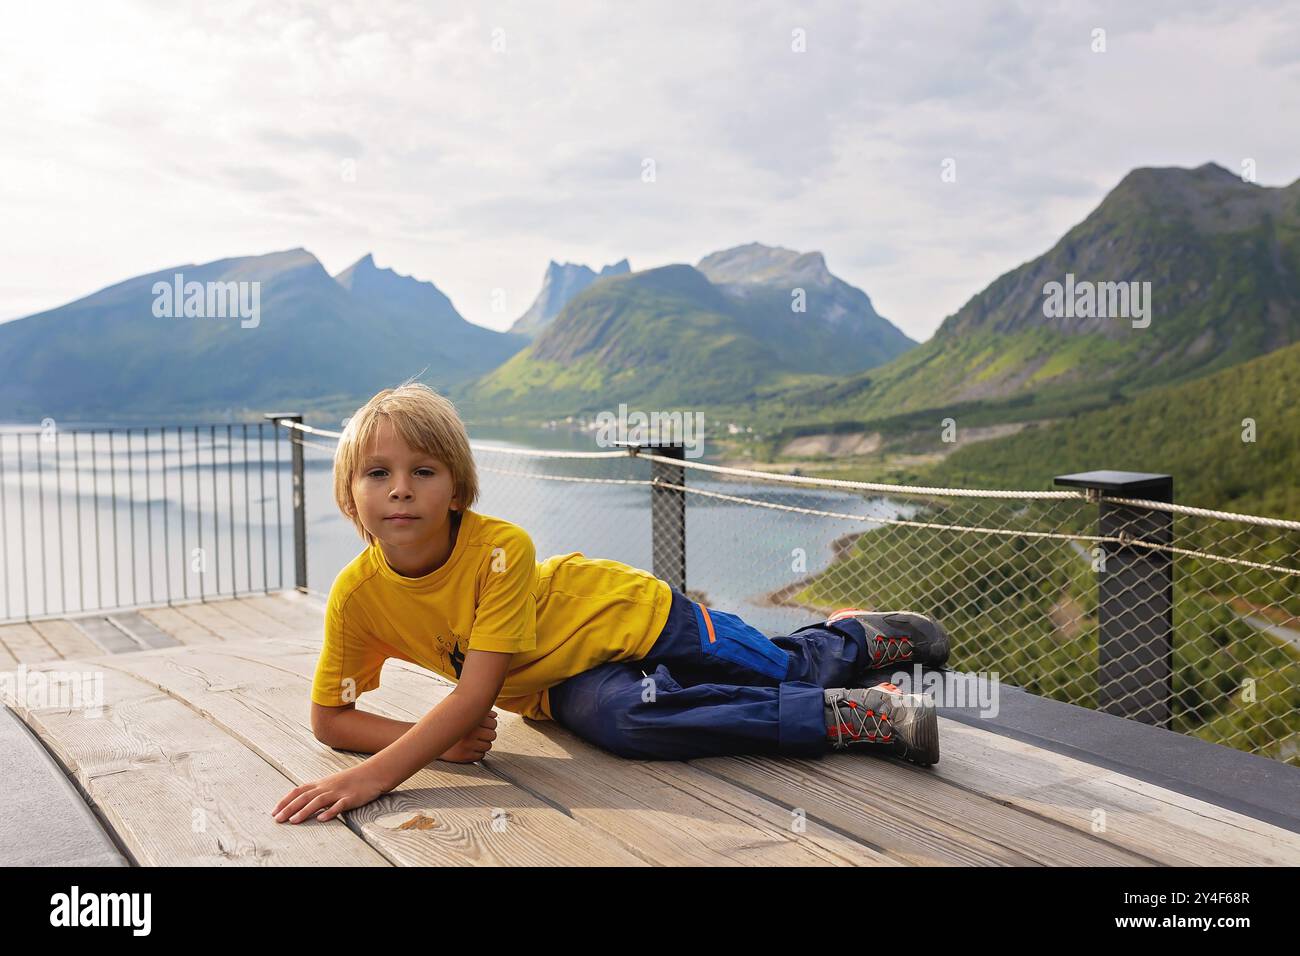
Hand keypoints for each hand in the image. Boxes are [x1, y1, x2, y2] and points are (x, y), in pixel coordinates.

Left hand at [272, 765, 388, 823]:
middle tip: (278, 819)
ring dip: (305, 811)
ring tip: (294, 821)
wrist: (372, 773)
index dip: (285, 801)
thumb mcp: (331, 783)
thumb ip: (317, 792)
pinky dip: (330, 812)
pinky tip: (322, 819)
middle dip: (290, 808)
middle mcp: (327, 787)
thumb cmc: (351, 780)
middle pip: (305, 797)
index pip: (298, 791)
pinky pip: (339, 805)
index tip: (274, 811)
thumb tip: (300, 802)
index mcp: (321, 784)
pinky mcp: (351, 798)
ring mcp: (339, 792)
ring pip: (319, 801)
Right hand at [439, 709, 497, 762]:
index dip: (490, 725)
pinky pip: (481, 755)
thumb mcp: (463, 715)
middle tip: (478, 734)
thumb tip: (495, 715)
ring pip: (488, 746)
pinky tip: (469, 748)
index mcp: (470, 719)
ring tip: (473, 741)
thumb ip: (480, 713)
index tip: (483, 725)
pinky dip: (477, 753)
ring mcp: (467, 745)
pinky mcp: (465, 756)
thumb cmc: (451, 726)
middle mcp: (470, 732)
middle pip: (493, 735)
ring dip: (483, 744)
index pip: (493, 723)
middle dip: (487, 735)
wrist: (432, 740)